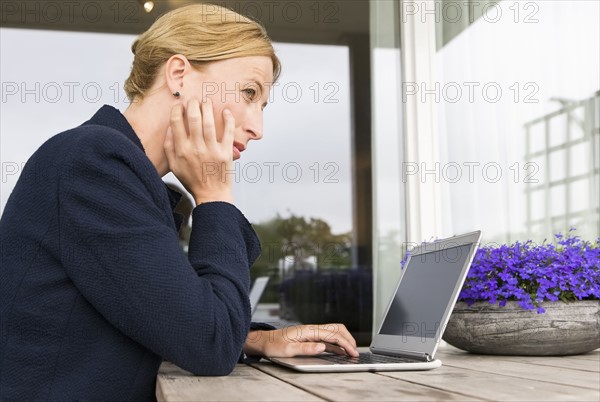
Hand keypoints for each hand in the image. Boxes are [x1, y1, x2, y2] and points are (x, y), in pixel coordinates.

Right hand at [164, 98, 234, 204]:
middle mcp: (196, 148)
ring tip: (207, 101)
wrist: (211, 194)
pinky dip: (228, 120)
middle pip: (194, 118)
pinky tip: (226, 112)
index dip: (177, 109)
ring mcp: (212, 150)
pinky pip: (228, 132)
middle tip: (194, 100)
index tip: (180, 105)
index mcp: (182, 150)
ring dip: (208, 107)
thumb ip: (169, 146)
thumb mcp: (174, 165)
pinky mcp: (226, 152)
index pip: (176, 122)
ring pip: (209, 122)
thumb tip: (170, 127)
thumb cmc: (192, 180)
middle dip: (193, 104)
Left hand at [243, 323, 358, 357]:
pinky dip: (337, 343)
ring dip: (344, 340)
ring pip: (333, 332)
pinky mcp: (310, 336)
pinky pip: (327, 337)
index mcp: (308, 330)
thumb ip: (306, 348)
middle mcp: (312, 329)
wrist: (264, 341)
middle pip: (336, 329)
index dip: (345, 343)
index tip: (352, 352)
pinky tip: (340, 351)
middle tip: (355, 351)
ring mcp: (311, 332)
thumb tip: (322, 346)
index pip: (332, 335)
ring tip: (351, 351)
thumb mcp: (288, 350)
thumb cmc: (274, 345)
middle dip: (348, 339)